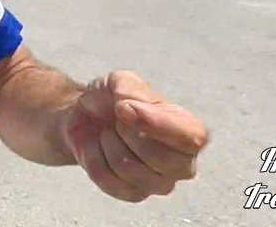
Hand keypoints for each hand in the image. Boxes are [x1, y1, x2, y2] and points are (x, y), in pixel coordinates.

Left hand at [62, 70, 207, 202]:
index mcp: (189, 132)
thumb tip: (129, 107)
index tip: (123, 109)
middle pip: (160, 158)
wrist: (84, 117)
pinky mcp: (133, 194)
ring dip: (108, 143)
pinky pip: (107, 179)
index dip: (156, 124)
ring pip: (128, 168)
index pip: (190, 138)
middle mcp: (182, 163)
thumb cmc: (112, 100)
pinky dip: (93, 157)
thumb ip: (128, 88)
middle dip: (127, 132)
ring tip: (109, 132)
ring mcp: (159, 183)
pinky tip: (98, 147)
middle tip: (117, 119)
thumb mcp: (120, 81)